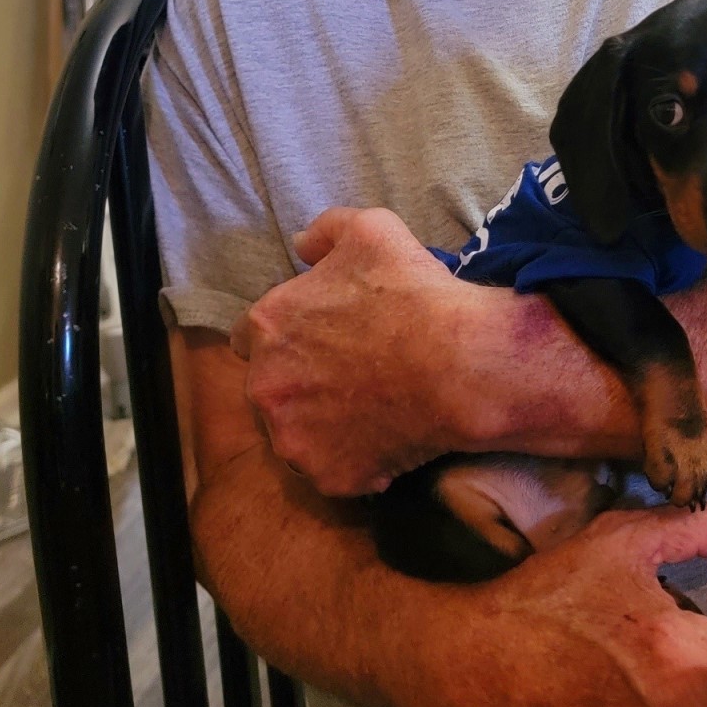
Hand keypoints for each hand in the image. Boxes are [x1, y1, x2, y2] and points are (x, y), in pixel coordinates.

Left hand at [231, 208, 477, 495]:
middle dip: (300, 383)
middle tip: (351, 374)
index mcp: (267, 327)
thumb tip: (300, 244)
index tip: (317, 339)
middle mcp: (266, 387)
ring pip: (298, 434)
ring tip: (372, 409)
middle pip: (271, 389)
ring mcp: (293, 438)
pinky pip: (335, 471)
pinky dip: (356, 460)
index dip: (285, 337)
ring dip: (323, 425)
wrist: (459, 363)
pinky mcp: (327, 477)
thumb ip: (324, 231)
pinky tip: (389, 438)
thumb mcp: (370, 230)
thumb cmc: (413, 293)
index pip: (247, 337)